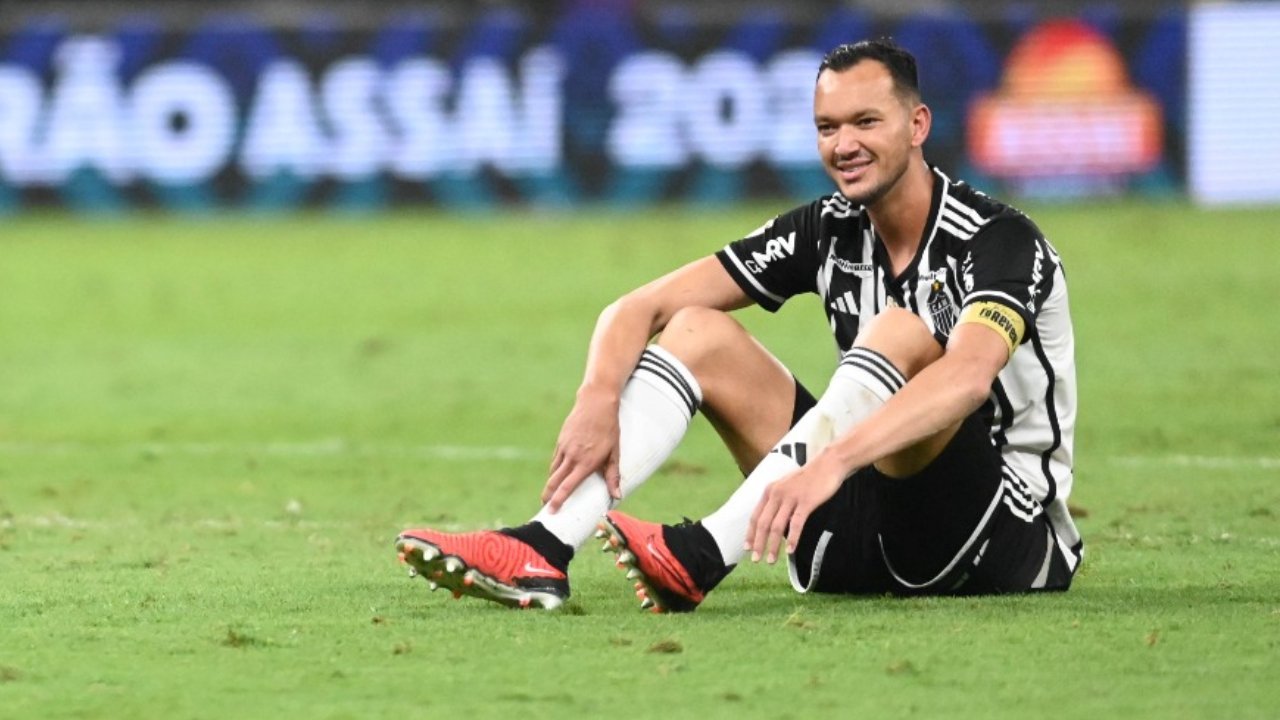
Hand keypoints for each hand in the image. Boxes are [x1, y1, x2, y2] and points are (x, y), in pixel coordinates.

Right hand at [542, 389, 621, 511]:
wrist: (596, 403)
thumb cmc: (609, 428)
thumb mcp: (614, 453)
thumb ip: (613, 475)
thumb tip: (617, 496)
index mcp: (586, 463)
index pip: (568, 486)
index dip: (558, 500)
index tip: (552, 511)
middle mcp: (572, 457)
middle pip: (554, 481)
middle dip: (548, 496)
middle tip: (545, 508)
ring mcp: (564, 448)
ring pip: (553, 470)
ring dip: (550, 484)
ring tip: (550, 494)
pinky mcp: (561, 440)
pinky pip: (555, 459)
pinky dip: (554, 469)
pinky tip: (557, 474)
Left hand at [746, 453, 849, 563]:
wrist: (828, 464)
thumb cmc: (809, 478)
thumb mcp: (787, 486)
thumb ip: (778, 501)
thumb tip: (773, 523)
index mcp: (770, 490)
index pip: (755, 516)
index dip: (750, 533)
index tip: (747, 548)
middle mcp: (777, 494)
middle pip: (763, 523)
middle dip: (758, 544)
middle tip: (756, 560)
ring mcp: (791, 497)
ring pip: (777, 526)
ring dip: (773, 546)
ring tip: (771, 560)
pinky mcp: (806, 502)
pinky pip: (796, 523)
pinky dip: (792, 538)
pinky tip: (790, 550)